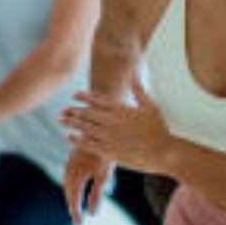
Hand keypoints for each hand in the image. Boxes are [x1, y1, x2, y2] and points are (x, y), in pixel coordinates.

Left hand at [61, 78, 175, 174]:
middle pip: (87, 114)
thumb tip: (134, 71)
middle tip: (63, 110)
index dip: (84, 97)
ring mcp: (109, 137)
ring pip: (85, 128)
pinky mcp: (109, 152)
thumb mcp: (150, 106)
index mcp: (122, 109)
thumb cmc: (159, 129)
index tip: (74, 95)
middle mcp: (113, 122)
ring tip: (61, 120)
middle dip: (74, 111)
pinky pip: (88, 145)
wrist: (164, 152)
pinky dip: (77, 140)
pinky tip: (69, 137)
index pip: (98, 100)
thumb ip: (139, 89)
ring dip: (71, 123)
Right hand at [63, 147, 114, 224]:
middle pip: (68, 193)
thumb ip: (96, 196)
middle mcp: (69, 171)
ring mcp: (69, 164)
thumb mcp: (102, 176)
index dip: (76, 213)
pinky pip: (68, 176)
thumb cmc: (103, 153)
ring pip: (67, 184)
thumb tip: (92, 214)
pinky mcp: (72, 158)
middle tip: (77, 218)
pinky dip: (71, 186)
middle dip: (72, 206)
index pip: (73, 200)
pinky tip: (76, 188)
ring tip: (75, 206)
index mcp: (75, 176)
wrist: (99, 130)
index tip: (79, 224)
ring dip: (71, 196)